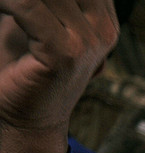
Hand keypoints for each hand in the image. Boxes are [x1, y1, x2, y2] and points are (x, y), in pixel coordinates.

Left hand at [0, 1, 116, 152]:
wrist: (26, 118)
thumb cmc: (23, 67)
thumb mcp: (35, 20)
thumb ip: (40, 3)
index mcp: (103, 19)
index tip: (18, 3)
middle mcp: (104, 29)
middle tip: (7, 4)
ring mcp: (90, 42)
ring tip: (2, 6)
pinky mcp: (67, 53)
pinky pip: (29, 7)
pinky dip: (8, 2)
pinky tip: (0, 8)